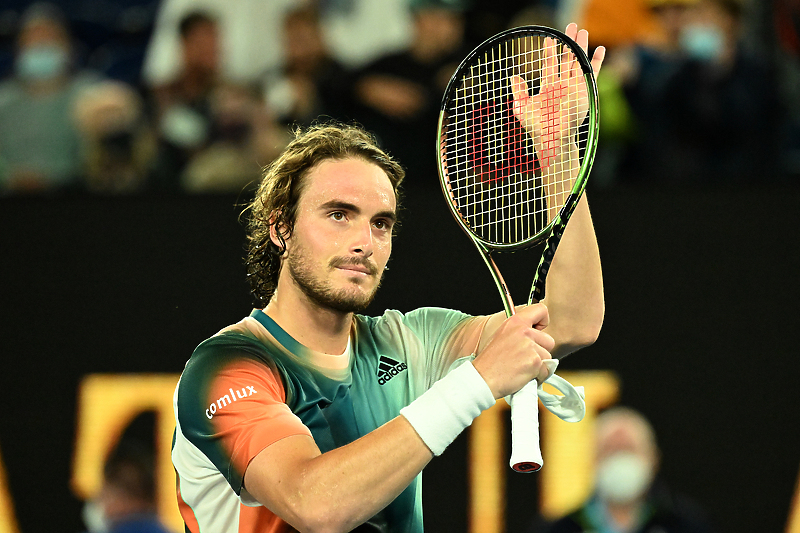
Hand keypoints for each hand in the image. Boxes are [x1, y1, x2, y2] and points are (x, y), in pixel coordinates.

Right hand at [472, 304, 554, 398]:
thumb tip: (536, 334)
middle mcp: (523, 331)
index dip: (543, 321)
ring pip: (548, 357)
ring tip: (520, 368)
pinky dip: (538, 376)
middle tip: (524, 358)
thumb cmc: (490, 362)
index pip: (541, 310)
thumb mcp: (501, 337)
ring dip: (538, 366)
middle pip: (549, 340)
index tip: (539, 330)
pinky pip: (546, 370)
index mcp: (514, 322)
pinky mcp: (534, 362)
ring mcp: (530, 347)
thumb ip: (519, 332)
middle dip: (541, 352)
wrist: (483, 379)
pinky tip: (523, 376)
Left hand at [509, 23, 605, 169]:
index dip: (549, 51)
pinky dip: (596, 62)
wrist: (552, 138)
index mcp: (548, 87)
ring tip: (582, 31)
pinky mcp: (584, 92)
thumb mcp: (522, 108)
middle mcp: (561, 85)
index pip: (549, 64)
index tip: (549, 38)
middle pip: (566, 59)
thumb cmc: (537, 127)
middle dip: (568, 42)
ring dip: (581, 47)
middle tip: (571, 25)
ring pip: (578, 62)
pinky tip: (600, 49)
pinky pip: (592, 74)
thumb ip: (519, 92)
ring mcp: (574, 88)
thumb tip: (513, 76)